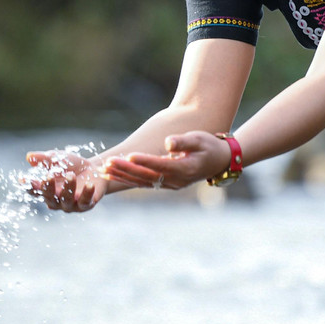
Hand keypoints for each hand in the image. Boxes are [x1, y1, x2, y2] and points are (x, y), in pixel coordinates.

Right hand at [24, 149, 105, 212]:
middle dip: (48, 188)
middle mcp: (57, 201)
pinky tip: (89, 184)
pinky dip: (86, 193)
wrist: (95, 170)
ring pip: (66, 200)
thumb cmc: (73, 166)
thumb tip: (29, 157)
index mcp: (47, 190)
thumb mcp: (58, 159)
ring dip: (68, 187)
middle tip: (48, 176)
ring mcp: (71, 205)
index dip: (28, 186)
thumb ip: (44, 159)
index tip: (23, 180)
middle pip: (49, 198)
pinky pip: (85, 202)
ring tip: (70, 175)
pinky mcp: (86, 205)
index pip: (35, 191)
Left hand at [103, 131, 229, 191]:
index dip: (145, 161)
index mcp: (185, 169)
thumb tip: (168, 143)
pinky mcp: (166, 184)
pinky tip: (114, 175)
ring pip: (143, 182)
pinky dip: (128, 179)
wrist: (220, 160)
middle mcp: (176, 180)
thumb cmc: (209, 145)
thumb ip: (183, 141)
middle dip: (126, 170)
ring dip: (123, 176)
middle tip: (108, 163)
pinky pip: (144, 183)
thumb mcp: (199, 139)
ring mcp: (170, 184)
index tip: (130, 155)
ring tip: (105, 171)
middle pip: (147, 176)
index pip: (161, 165)